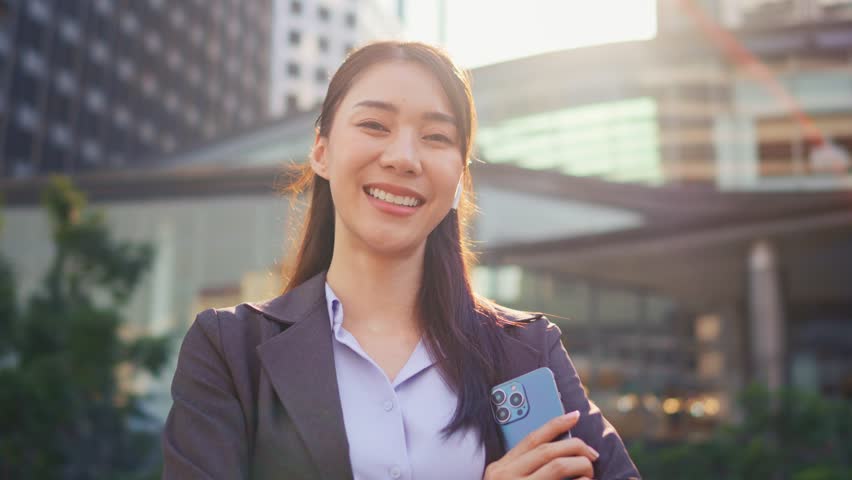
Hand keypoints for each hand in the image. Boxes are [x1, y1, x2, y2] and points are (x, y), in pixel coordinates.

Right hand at [483, 410, 598, 479]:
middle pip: (549, 451)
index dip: (555, 424)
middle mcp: (506, 477)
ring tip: (589, 471)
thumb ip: (522, 468)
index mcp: (499, 469)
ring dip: (582, 465)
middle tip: (592, 454)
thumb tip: (556, 450)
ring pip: (560, 466)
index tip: (574, 416)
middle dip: (577, 448)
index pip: (532, 439)